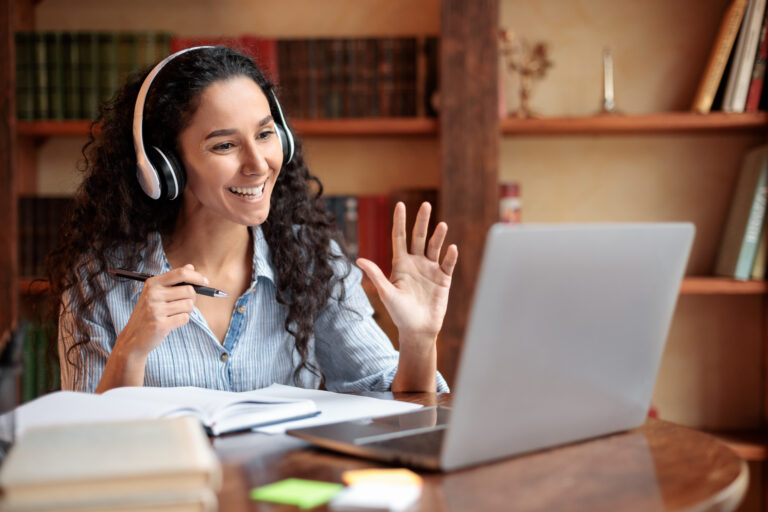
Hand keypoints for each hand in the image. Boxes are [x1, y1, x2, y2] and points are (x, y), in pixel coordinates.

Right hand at [114, 264, 208, 356]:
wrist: (133, 337)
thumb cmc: (148, 313)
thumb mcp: (155, 293)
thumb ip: (173, 280)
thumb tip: (191, 266)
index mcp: (153, 283)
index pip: (181, 273)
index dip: (197, 277)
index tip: (205, 282)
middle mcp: (153, 294)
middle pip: (189, 290)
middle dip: (192, 298)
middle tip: (184, 304)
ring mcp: (156, 309)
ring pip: (189, 305)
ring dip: (187, 311)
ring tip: (174, 314)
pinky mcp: (160, 324)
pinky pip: (185, 318)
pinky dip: (182, 320)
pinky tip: (171, 322)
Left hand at [357, 202, 457, 339]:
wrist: (418, 330)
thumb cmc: (400, 313)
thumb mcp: (387, 293)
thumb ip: (376, 275)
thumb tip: (359, 259)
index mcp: (400, 264)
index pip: (399, 238)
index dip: (399, 222)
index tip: (400, 205)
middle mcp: (416, 263)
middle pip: (419, 237)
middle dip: (422, 221)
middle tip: (425, 205)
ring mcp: (431, 270)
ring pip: (435, 247)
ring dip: (438, 236)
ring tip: (441, 224)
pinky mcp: (443, 279)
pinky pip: (447, 264)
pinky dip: (450, 256)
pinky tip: (451, 248)